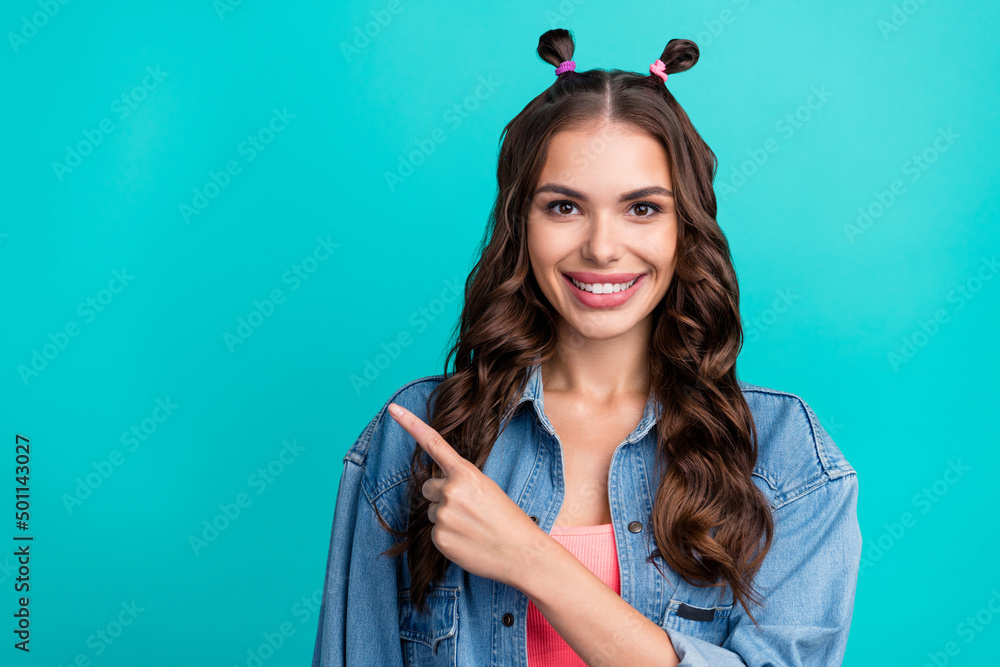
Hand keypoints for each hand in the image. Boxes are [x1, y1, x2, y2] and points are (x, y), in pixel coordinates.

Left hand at [386, 402, 553, 589]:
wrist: (521, 552)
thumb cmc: (507, 519)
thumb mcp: (487, 489)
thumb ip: (460, 482)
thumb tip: (438, 490)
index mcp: (465, 473)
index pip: (434, 444)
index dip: (410, 424)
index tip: (392, 409)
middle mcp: (451, 490)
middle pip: (428, 488)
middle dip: (441, 496)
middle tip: (469, 510)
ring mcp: (443, 515)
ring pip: (432, 511)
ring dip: (446, 518)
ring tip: (472, 528)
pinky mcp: (440, 538)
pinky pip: (435, 533)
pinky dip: (448, 537)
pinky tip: (468, 541)